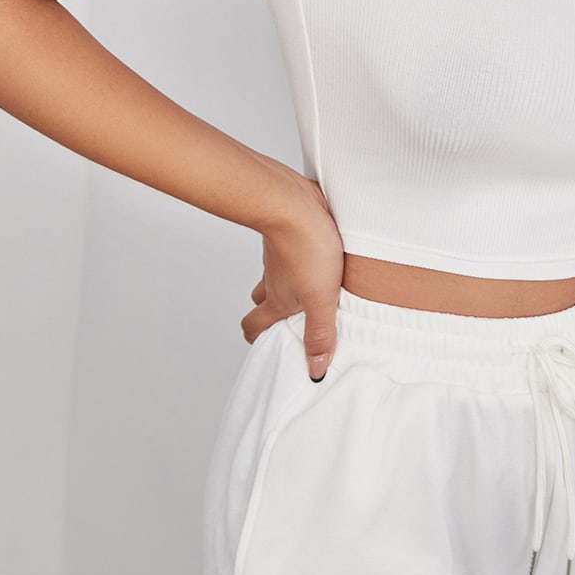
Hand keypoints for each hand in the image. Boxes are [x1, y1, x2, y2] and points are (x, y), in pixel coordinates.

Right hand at [241, 177, 344, 379]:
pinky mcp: (290, 234)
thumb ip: (319, 334)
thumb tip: (315, 370)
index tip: (268, 346)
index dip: (257, 337)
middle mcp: (274, 279)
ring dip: (286, 283)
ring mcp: (279, 256)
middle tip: (292, 319)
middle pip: (261, 300)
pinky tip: (319, 256)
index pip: (254, 325)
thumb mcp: (320, 300)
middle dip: (270, 312)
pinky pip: (289, 251)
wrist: (294, 203)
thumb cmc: (306, 248)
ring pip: (275, 274)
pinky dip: (297, 258)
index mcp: (278, 300)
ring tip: (309, 289)